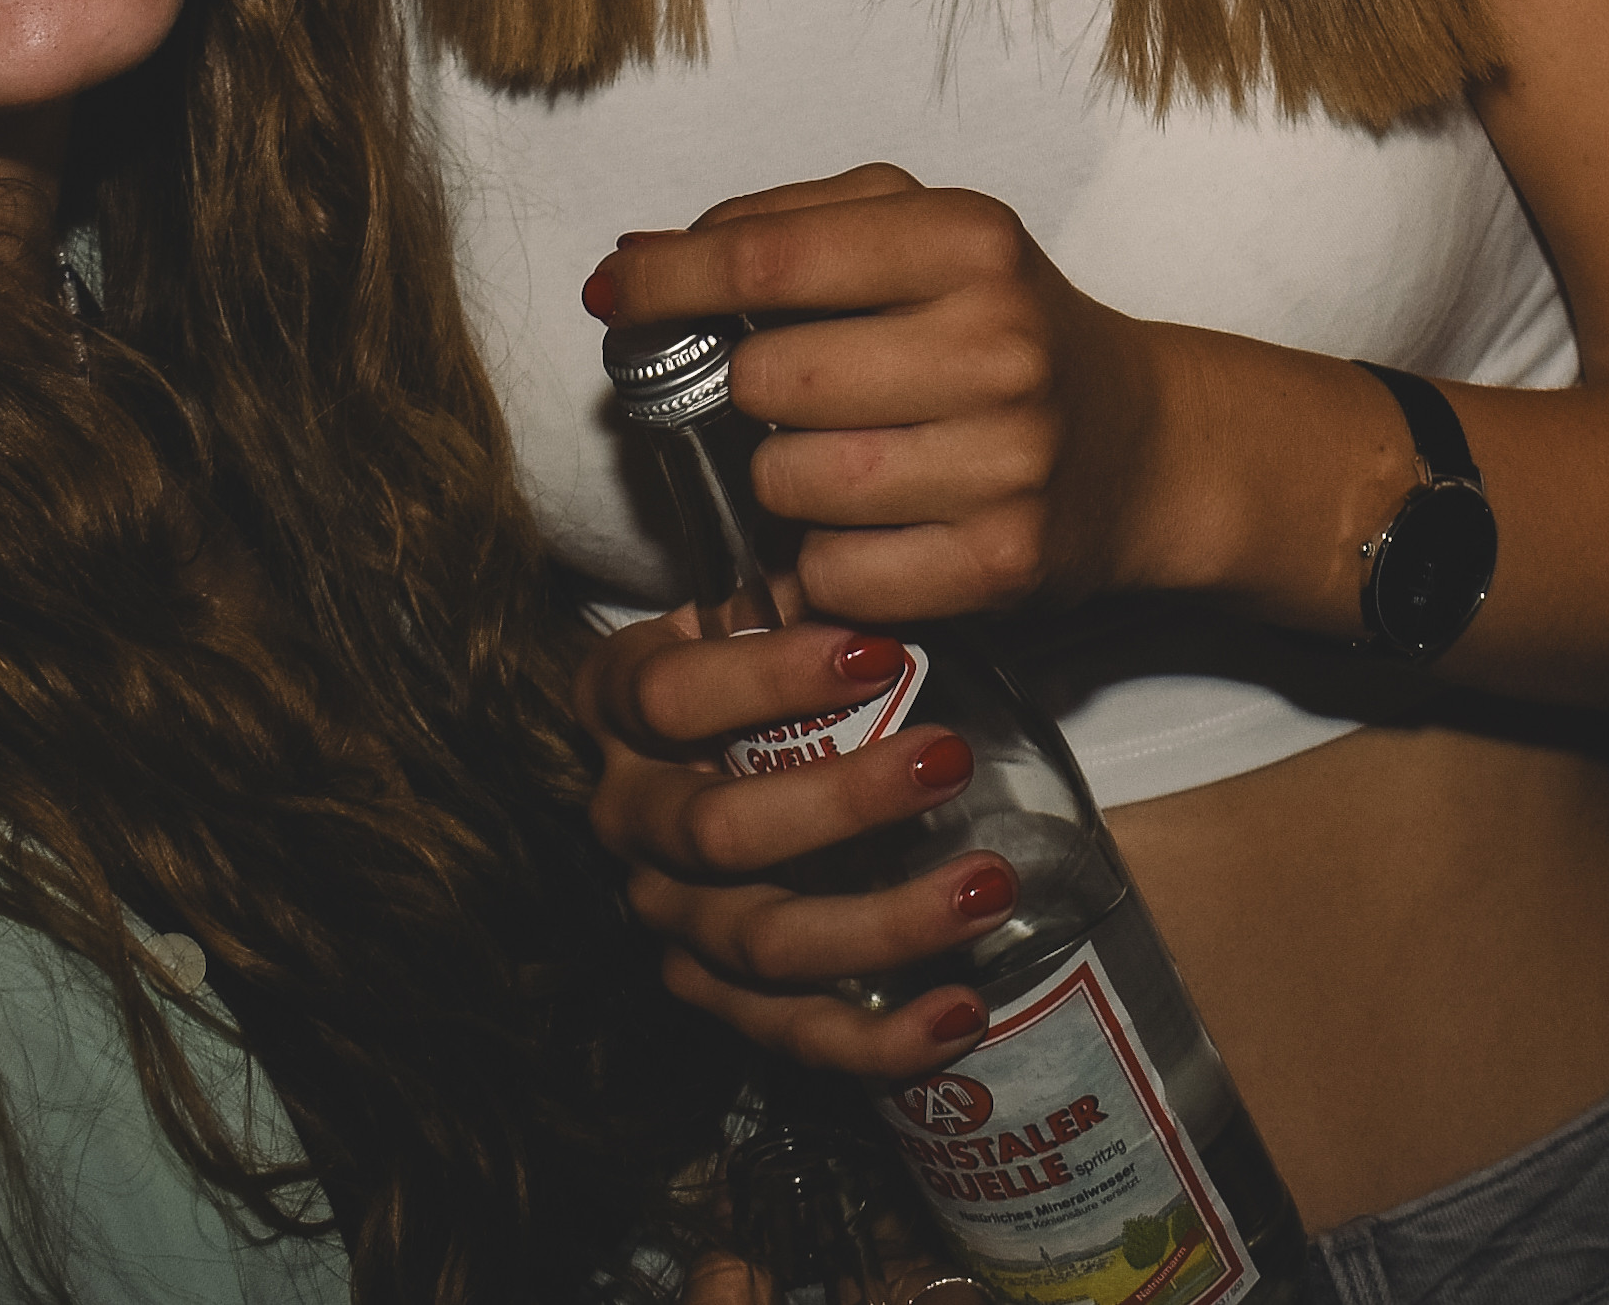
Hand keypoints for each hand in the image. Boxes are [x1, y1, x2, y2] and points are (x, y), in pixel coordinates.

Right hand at [577, 608, 1008, 1078]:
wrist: (679, 754)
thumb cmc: (741, 669)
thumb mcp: (751, 616)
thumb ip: (807, 598)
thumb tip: (893, 570)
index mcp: (619, 708)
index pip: (671, 696)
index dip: (771, 677)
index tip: (881, 653)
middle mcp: (630, 818)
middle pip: (718, 832)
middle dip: (842, 802)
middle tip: (949, 762)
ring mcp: (668, 916)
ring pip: (762, 942)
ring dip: (883, 922)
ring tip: (988, 887)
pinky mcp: (709, 994)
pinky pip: (788, 1033)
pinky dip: (877, 1038)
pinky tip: (961, 1012)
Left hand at [586, 165, 1187, 621]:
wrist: (1144, 445)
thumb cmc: (1002, 329)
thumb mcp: (923, 235)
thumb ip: (784, 228)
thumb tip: (633, 265)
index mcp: (970, 241)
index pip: (770, 260)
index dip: (670, 283)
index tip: (616, 296)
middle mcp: (997, 345)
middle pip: (766, 381)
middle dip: (749, 394)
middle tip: (790, 395)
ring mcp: (1006, 460)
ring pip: (789, 484)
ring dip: (785, 481)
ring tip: (842, 461)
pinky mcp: (1001, 562)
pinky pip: (834, 574)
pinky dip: (826, 560)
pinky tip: (873, 528)